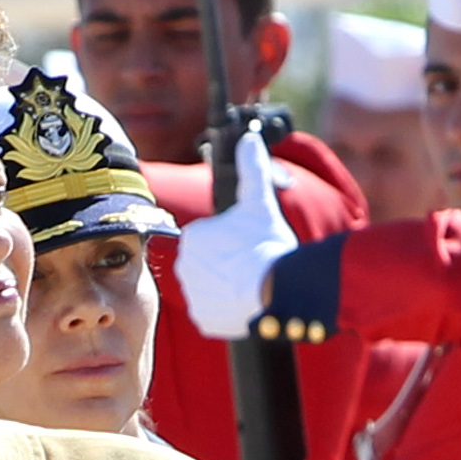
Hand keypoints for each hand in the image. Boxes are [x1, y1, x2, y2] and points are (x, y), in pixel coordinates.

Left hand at [175, 129, 298, 339]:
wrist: (276, 288)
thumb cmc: (267, 244)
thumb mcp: (260, 202)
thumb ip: (252, 169)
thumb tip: (250, 137)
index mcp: (192, 238)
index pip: (211, 240)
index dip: (233, 243)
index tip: (250, 247)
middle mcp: (183, 267)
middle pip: (209, 266)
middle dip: (228, 267)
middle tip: (253, 266)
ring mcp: (193, 297)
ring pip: (211, 291)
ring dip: (228, 290)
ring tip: (253, 286)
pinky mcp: (203, 321)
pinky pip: (214, 316)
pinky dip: (228, 314)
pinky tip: (247, 305)